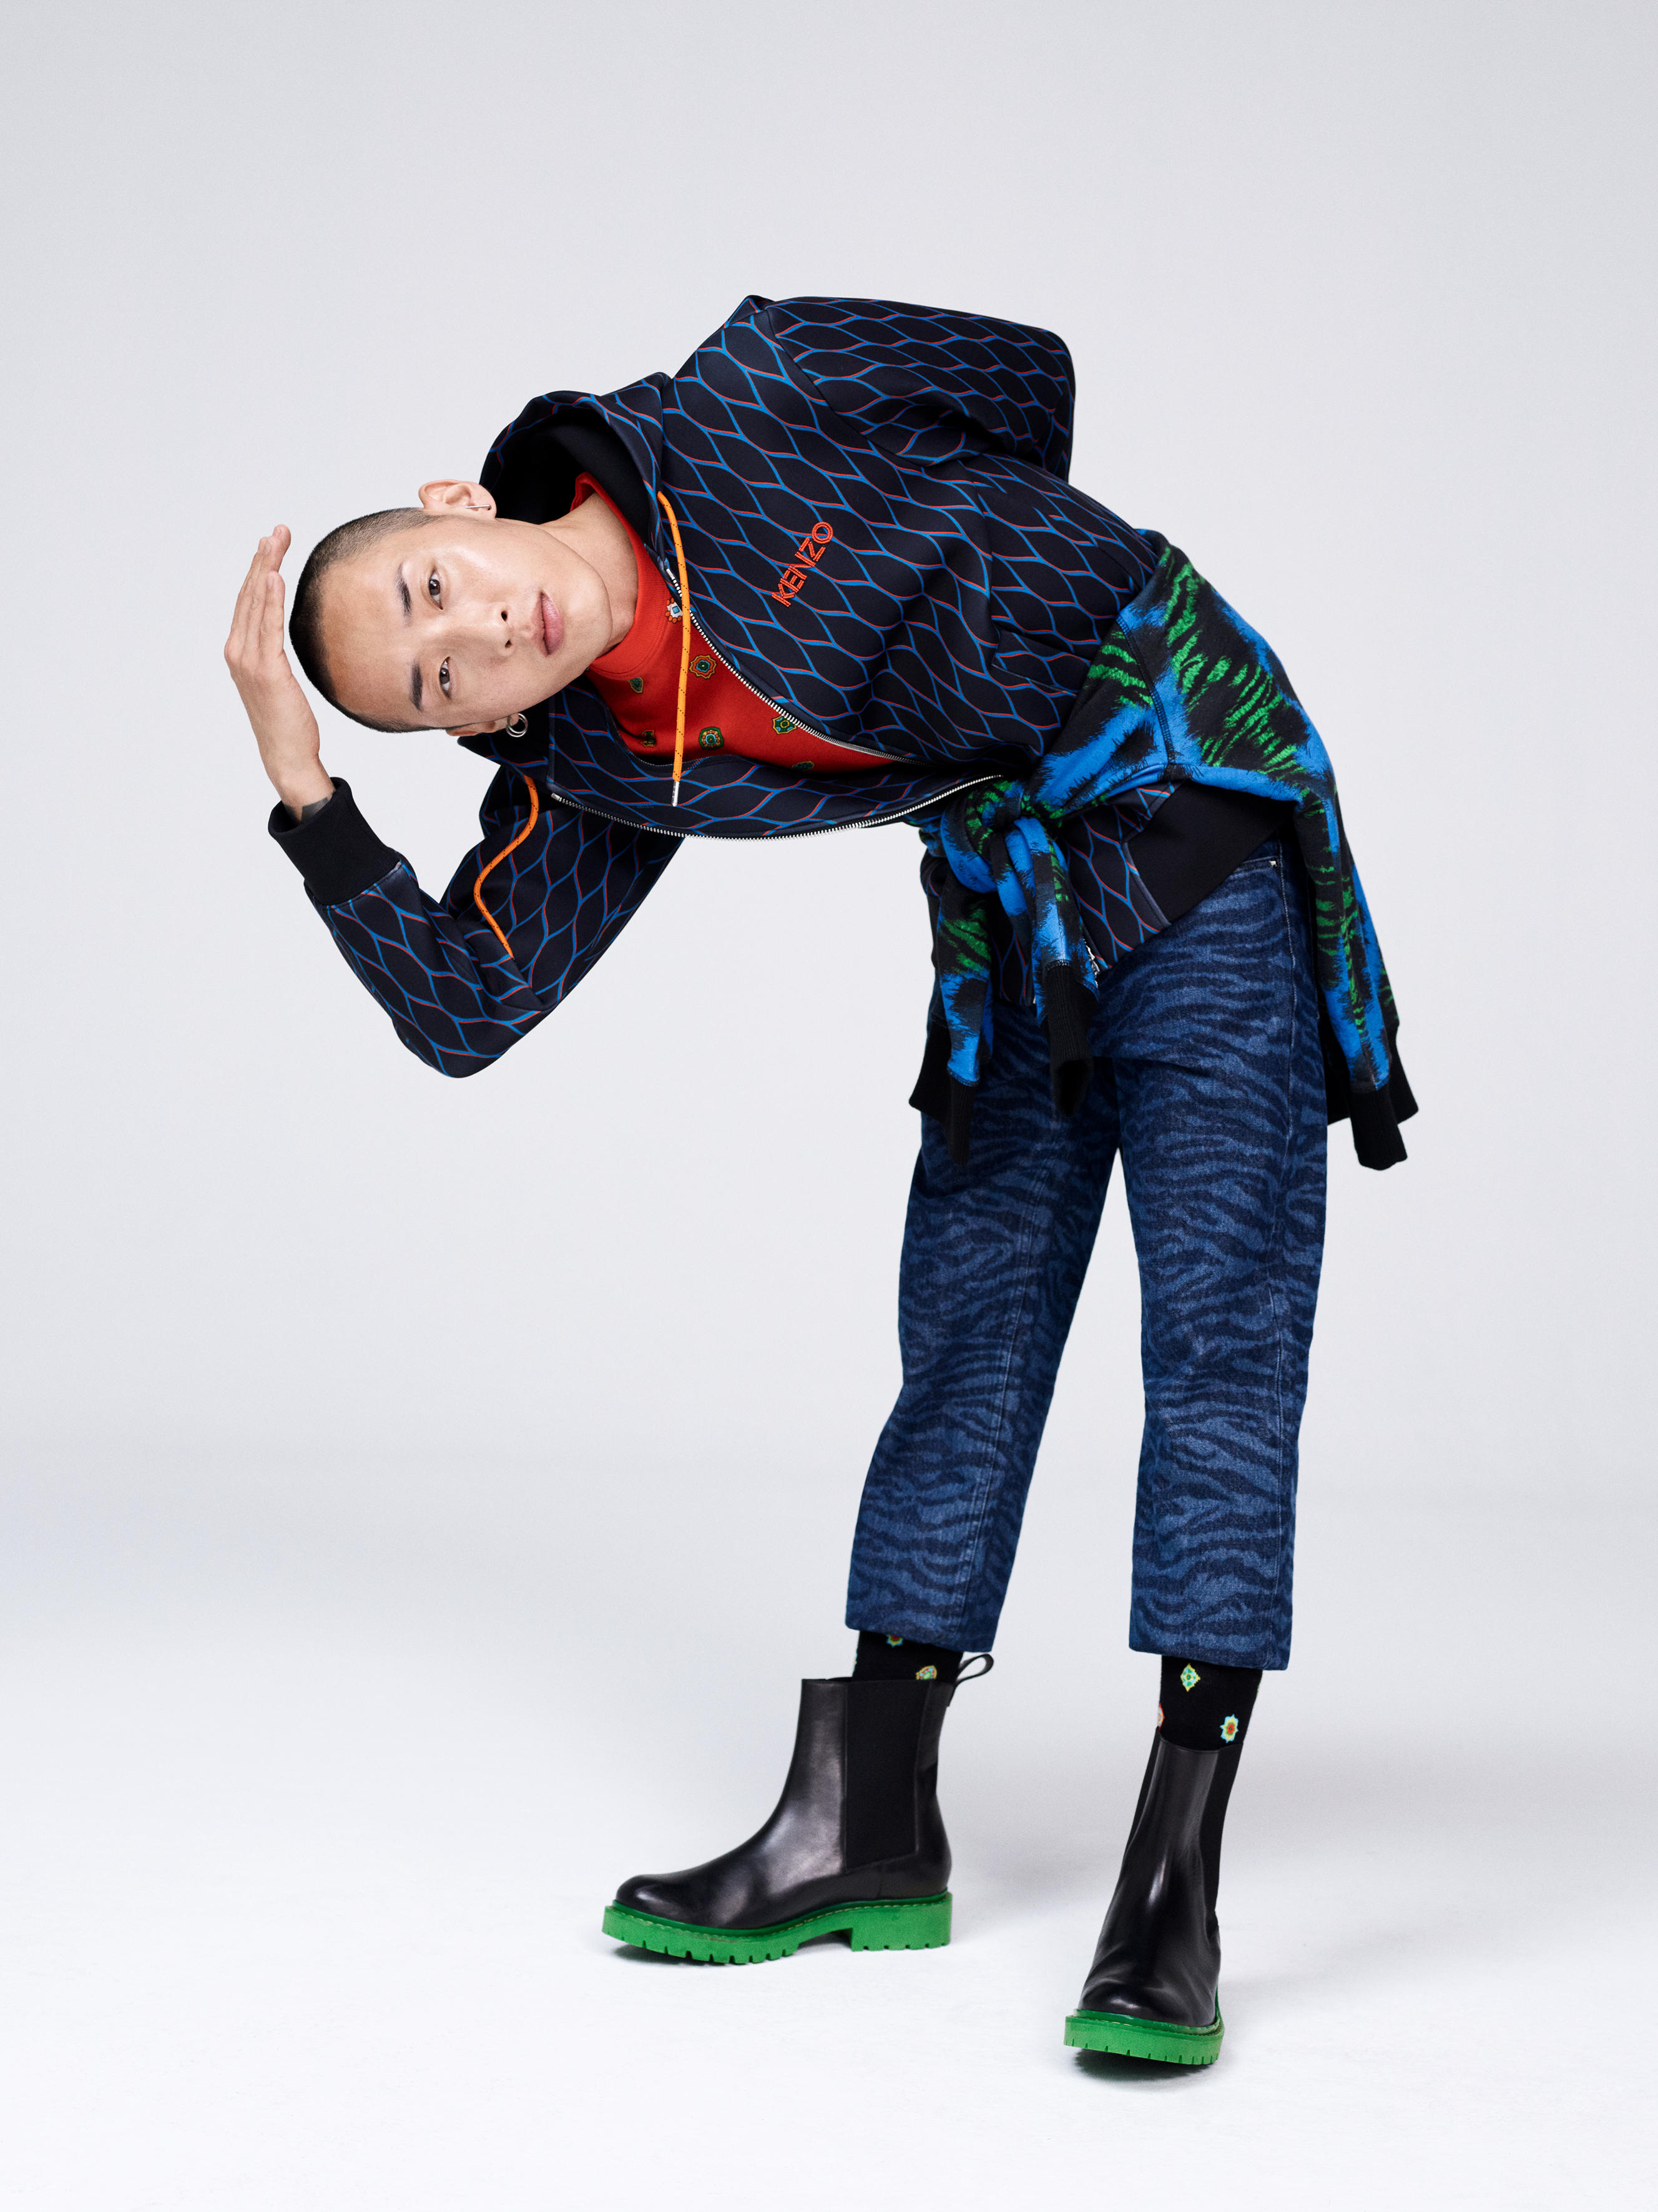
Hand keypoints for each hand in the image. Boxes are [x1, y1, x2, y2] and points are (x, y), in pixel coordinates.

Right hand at [225, 526, 333, 815]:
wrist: (286, 754)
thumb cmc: (288, 720)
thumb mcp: (279, 679)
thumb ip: (275, 653)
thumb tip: (285, 635)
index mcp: (240, 651)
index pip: (249, 600)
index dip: (259, 568)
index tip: (273, 543)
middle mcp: (238, 651)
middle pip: (249, 594)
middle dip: (263, 559)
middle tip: (278, 530)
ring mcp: (249, 660)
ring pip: (256, 604)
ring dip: (266, 568)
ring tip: (276, 540)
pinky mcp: (267, 671)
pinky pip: (268, 627)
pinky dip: (269, 599)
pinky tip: (274, 576)